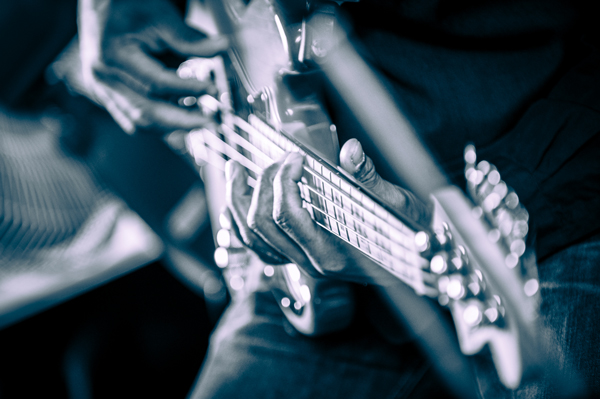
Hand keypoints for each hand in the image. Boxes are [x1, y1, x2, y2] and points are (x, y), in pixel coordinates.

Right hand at [78, 0, 228, 133]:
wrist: (103, 7)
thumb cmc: (128, 8)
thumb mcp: (162, 18)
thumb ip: (191, 39)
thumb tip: (221, 47)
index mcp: (114, 54)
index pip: (156, 82)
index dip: (187, 88)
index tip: (211, 89)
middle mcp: (104, 76)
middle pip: (144, 111)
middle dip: (181, 121)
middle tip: (209, 122)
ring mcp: (103, 89)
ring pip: (137, 121)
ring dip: (170, 126)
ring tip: (198, 120)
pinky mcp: (108, 97)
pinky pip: (132, 119)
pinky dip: (158, 123)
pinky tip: (180, 119)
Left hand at [225, 138, 431, 283]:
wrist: (415, 261)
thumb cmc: (408, 234)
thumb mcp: (397, 206)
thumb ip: (369, 180)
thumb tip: (351, 151)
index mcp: (332, 253)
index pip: (288, 216)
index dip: (284, 180)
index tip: (296, 157)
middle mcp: (311, 262)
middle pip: (262, 224)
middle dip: (262, 184)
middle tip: (278, 160)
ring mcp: (302, 262)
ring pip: (252, 236)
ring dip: (238, 201)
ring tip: (235, 171)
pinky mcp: (299, 257)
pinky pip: (258, 244)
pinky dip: (242, 221)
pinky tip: (240, 199)